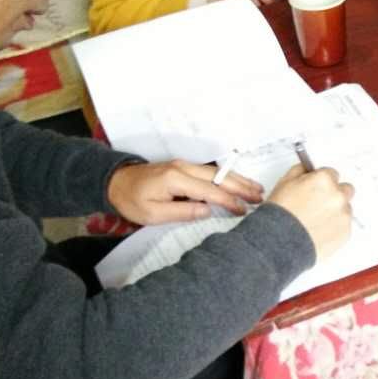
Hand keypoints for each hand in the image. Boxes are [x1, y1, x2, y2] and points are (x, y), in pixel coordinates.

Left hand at [107, 160, 262, 224]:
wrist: (116, 181)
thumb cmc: (132, 200)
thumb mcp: (153, 214)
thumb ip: (182, 211)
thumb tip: (208, 210)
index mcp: (176, 179)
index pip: (209, 191)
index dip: (229, 201)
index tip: (243, 210)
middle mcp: (184, 167)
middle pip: (219, 177)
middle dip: (241, 186)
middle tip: (261, 197)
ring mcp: (185, 165)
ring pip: (218, 172)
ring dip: (238, 180)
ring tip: (257, 189)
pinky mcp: (184, 167)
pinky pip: (211, 172)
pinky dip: (227, 177)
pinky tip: (239, 183)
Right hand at [267, 164, 353, 261]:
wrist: (279, 243)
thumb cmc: (280, 215)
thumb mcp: (283, 183)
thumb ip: (300, 171)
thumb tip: (307, 169)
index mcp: (324, 180)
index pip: (331, 173)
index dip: (322, 182)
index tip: (316, 188)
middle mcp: (338, 195)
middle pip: (345, 189)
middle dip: (334, 194)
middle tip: (318, 204)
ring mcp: (344, 215)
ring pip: (345, 208)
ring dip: (335, 211)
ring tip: (316, 220)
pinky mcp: (346, 232)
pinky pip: (344, 225)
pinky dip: (335, 227)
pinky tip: (319, 230)